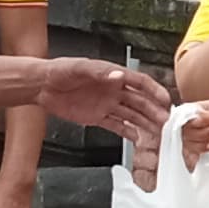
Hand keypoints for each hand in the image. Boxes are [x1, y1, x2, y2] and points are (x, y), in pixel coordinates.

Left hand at [28, 57, 165, 148]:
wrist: (42, 86)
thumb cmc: (60, 71)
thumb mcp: (79, 68)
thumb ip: (99, 73)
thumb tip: (118, 76)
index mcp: (113, 75)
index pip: (139, 82)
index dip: (154, 90)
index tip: (166, 100)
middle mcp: (114, 90)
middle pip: (140, 101)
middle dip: (154, 111)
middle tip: (166, 122)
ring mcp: (107, 105)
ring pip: (132, 115)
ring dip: (145, 123)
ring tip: (159, 133)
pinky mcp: (98, 117)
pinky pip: (117, 126)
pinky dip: (129, 132)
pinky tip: (139, 139)